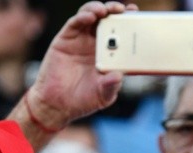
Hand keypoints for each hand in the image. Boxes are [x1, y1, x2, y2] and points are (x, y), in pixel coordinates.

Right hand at [12, 1, 135, 146]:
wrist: (55, 105)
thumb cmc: (81, 100)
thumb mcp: (103, 96)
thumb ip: (111, 86)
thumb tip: (118, 75)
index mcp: (109, 55)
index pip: (122, 34)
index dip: (129, 22)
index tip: (136, 16)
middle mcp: (96, 44)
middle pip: (108, 20)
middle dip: (117, 11)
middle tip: (123, 10)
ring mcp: (80, 40)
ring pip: (92, 16)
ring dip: (100, 9)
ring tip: (106, 10)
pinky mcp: (65, 39)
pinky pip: (75, 23)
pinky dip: (83, 16)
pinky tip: (90, 17)